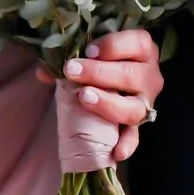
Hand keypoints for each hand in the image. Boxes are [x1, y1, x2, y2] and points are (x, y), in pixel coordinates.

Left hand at [35, 28, 164, 161]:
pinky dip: (126, 144)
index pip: (138, 43)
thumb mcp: (87, 54)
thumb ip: (68, 56)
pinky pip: (135, 137)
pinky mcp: (137, 125)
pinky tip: (116, 151)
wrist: (103, 86)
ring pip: (134, 107)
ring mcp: (145, 102)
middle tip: (72, 71)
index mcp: (142, 50)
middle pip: (132, 75)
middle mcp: (149, 76)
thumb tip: (43, 71)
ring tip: (84, 98)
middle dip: (100, 73)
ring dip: (108, 104)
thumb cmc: (97, 62)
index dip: (114, 46)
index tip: (88, 51)